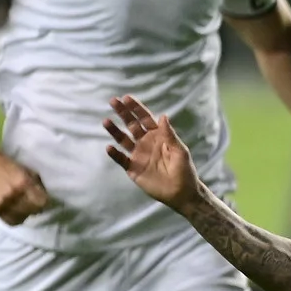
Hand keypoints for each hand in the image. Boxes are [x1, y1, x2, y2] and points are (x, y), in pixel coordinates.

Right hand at [0, 156, 49, 224]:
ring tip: (24, 208)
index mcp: (23, 183)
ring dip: (25, 214)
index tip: (43, 200)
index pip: (42, 202)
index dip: (44, 202)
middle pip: (32, 210)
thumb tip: (45, 198)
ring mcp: (2, 203)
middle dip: (36, 207)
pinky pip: (9, 220)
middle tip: (33, 204)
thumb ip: (37, 185)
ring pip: (21, 217)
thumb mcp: (28, 171)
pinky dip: (15, 218)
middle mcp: (13, 194)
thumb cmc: (8, 166)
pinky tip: (15, 212)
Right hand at [104, 95, 200, 210]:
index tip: (126, 98)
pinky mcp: (132, 168)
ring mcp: (138, 155)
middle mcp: (145, 143)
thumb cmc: (184, 170)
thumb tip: (163, 115)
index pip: (144, 118)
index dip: (136, 108)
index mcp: (158, 136)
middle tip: (113, 101)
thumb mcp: (180, 151)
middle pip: (131, 125)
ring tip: (106, 121)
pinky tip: (109, 147)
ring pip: (123, 140)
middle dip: (123, 113)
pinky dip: (115, 154)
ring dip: (114, 131)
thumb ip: (170, 135)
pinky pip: (121, 159)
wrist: (181, 193)